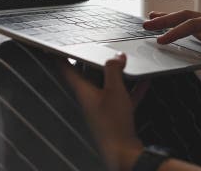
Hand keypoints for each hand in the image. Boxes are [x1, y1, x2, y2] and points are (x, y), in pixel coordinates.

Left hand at [61, 54, 149, 170]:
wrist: (123, 153)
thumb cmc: (113, 123)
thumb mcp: (114, 90)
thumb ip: (114, 70)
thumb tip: (116, 56)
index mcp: (83, 92)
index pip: (67, 70)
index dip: (61, 57)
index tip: (57, 48)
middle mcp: (90, 99)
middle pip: (87, 76)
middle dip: (91, 62)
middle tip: (94, 49)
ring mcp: (102, 108)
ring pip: (106, 86)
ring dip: (114, 74)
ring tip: (123, 62)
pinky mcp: (115, 116)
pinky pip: (122, 97)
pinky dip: (131, 88)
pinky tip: (143, 82)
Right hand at [143, 10, 200, 81]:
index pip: (194, 25)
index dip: (176, 32)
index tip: (161, 41)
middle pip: (188, 16)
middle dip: (167, 19)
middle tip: (147, 23)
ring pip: (190, 20)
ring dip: (172, 20)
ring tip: (152, 19)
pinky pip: (196, 29)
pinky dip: (181, 28)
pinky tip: (173, 30)